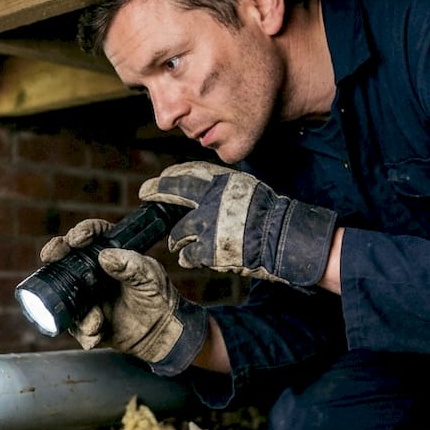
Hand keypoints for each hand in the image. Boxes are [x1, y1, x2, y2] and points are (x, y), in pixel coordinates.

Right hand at [39, 221, 205, 375]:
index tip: (77, 239)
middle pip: (67, 256)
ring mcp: (87, 296)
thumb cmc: (158, 297)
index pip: (93, 234)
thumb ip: (131, 265)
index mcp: (112, 254)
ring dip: (75, 307)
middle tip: (52, 256)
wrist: (162, 331)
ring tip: (96, 320)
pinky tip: (96, 333)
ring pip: (65, 293)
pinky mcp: (87, 320)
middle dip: (56, 252)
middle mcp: (94, 272)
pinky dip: (84, 331)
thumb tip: (105, 256)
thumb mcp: (150, 277)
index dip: (82, 232)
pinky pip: (76, 325)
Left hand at [139, 162, 337, 286]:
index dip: (171, 176)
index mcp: (223, 182)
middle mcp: (213, 198)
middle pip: (175, 192)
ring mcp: (209, 223)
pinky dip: (189, 256)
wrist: (283, 239)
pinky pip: (188, 253)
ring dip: (178, 238)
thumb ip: (222, 191)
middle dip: (157, 192)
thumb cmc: (271, 216)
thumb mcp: (246, 191)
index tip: (159, 179)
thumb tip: (202, 194)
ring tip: (180, 242)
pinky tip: (191, 256)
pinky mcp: (209, 247)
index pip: (189, 173)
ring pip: (179, 230)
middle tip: (146, 192)